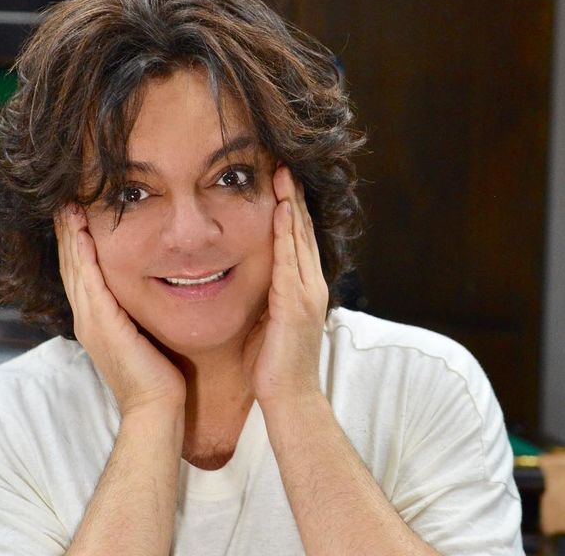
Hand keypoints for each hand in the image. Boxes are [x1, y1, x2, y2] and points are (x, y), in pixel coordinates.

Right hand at [55, 206, 185, 416]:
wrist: (155, 406)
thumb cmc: (155, 374)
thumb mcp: (140, 334)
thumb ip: (132, 313)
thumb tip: (140, 295)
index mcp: (94, 319)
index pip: (80, 272)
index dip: (75, 243)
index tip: (75, 214)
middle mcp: (86, 317)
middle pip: (71, 265)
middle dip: (68, 231)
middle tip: (65, 201)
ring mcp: (91, 321)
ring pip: (75, 269)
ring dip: (71, 236)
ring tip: (69, 207)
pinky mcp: (103, 324)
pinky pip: (90, 283)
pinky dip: (84, 257)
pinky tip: (82, 235)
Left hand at [242, 166, 327, 406]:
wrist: (288, 399)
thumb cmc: (272, 364)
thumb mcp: (267, 322)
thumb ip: (266, 297)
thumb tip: (253, 280)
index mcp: (303, 289)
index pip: (297, 241)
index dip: (290, 210)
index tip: (280, 183)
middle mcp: (311, 286)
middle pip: (302, 232)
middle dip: (293, 197)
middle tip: (283, 165)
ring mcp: (308, 294)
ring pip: (299, 240)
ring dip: (291, 206)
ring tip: (283, 175)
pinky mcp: (297, 305)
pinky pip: (290, 261)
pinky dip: (286, 234)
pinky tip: (281, 211)